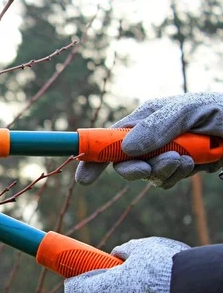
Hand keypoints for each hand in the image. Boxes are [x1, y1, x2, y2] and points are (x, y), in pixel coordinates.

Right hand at [76, 92, 222, 187]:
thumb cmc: (222, 110)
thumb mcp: (190, 111)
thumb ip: (158, 127)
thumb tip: (128, 147)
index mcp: (146, 118)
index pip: (109, 138)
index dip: (92, 156)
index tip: (83, 178)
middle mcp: (150, 136)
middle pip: (124, 162)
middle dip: (135, 169)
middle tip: (147, 169)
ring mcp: (164, 153)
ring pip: (147, 174)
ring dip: (163, 171)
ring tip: (187, 161)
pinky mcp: (179, 167)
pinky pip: (166, 181)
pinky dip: (177, 177)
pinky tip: (195, 165)